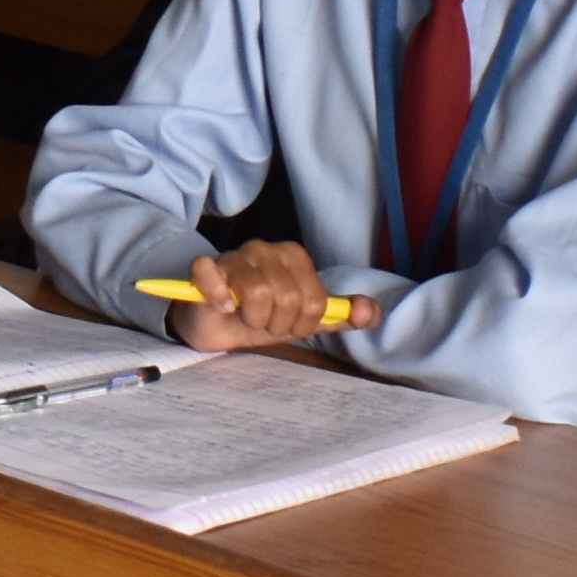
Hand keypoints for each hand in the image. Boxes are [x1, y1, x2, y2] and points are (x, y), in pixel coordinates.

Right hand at [167, 240, 368, 352]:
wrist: (217, 327)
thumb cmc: (262, 318)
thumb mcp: (304, 321)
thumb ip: (340, 315)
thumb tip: (371, 312)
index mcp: (294, 256)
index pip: (314, 299)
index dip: (302, 323)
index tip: (289, 325)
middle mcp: (265, 249)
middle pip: (287, 297)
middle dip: (277, 323)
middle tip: (265, 322)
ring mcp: (234, 256)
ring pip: (256, 293)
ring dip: (252, 318)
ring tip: (245, 317)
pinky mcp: (205, 268)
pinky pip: (213, 277)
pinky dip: (219, 298)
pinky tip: (223, 307)